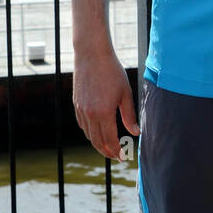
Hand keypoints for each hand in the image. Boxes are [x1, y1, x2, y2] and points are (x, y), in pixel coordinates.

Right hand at [72, 44, 138, 159]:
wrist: (91, 55)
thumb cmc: (112, 71)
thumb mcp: (125, 93)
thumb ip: (129, 115)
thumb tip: (135, 133)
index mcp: (104, 112)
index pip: (110, 140)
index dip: (116, 151)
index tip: (123, 158)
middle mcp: (90, 114)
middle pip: (97, 141)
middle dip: (107, 151)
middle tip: (116, 156)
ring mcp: (81, 109)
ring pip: (88, 134)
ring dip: (98, 143)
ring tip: (108, 147)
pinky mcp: (76, 104)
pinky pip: (82, 125)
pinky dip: (90, 132)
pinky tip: (98, 132)